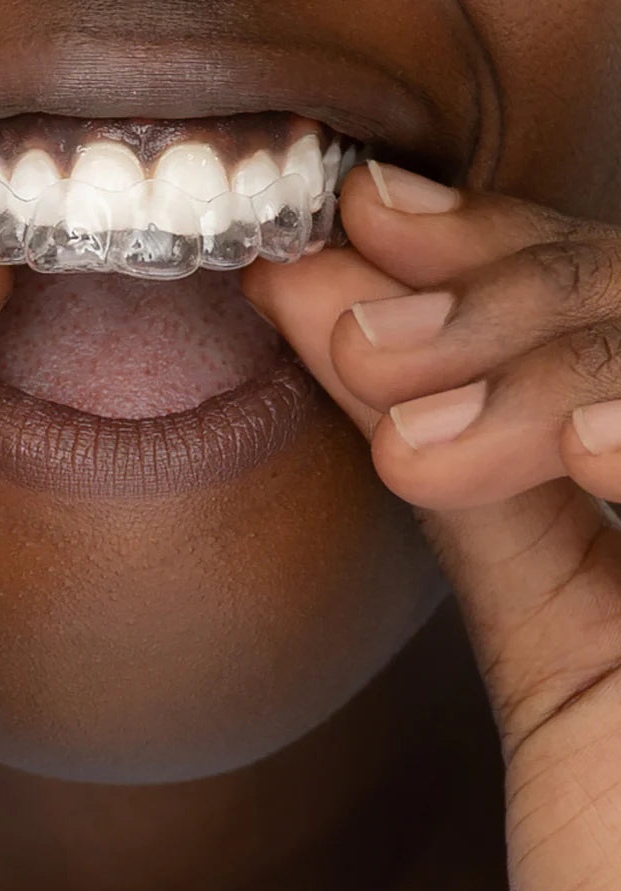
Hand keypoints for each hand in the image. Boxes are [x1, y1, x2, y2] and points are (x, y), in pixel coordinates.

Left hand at [243, 164, 620, 890]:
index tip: (351, 225)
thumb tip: (327, 316)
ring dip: (543, 361)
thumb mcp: (553, 635)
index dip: (482, 250)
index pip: (592, 303)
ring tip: (416, 434)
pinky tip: (593, 452)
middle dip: (489, 296)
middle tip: (350, 329)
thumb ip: (465, 478)